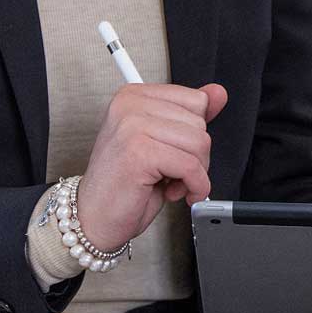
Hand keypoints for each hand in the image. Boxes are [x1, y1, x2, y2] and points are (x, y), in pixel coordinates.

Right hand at [76, 82, 227, 251]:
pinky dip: (193, 186)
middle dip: (195, 155)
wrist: (93, 219)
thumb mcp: (163, 142)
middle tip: (170, 172)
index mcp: (134, 96)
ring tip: (168, 182)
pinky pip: (191, 166)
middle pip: (199, 122)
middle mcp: (130, 105)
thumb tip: (218, 93)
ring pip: (199, 143)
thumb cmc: (125, 184)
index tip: (175, 151)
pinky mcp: (139, 152)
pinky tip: (173, 193)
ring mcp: (132, 126)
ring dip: (194, 172)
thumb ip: (190, 115)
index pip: (196, 100)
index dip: (194, 133)